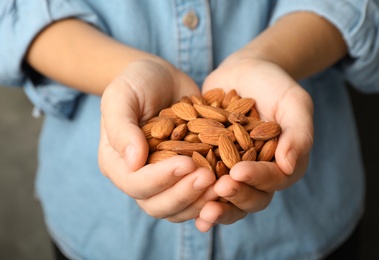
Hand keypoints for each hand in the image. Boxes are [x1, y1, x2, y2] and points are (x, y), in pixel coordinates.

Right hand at [98, 59, 216, 220]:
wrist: (160, 78)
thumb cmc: (136, 82)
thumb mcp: (121, 96)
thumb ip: (121, 127)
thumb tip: (134, 162)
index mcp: (117, 163)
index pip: (135, 184)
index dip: (160, 179)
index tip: (187, 163)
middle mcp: (139, 178)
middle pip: (157, 205)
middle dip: (184, 194)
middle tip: (209, 178)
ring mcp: (163, 180)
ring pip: (179, 208)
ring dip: (200, 201)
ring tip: (222, 184)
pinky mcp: (185, 176)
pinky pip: (196, 197)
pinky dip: (211, 196)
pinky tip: (229, 185)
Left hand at [195, 56, 313, 231]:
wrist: (244, 72)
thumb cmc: (273, 85)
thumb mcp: (293, 102)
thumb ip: (298, 133)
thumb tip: (288, 166)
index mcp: (282, 163)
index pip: (274, 179)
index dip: (257, 179)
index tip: (239, 171)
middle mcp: (258, 173)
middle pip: (251, 197)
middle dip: (236, 197)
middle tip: (219, 189)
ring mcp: (232, 170)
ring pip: (227, 198)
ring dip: (215, 206)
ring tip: (200, 211)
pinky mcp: (210, 163)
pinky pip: (203, 183)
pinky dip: (194, 193)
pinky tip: (179, 196)